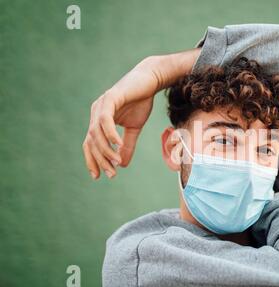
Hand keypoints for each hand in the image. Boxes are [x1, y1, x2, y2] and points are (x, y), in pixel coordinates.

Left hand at [82, 48, 200, 179]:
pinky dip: (110, 134)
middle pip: (91, 141)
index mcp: (99, 120)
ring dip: (106, 150)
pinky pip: (105, 120)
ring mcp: (101, 105)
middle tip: (111, 174)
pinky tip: (118, 145)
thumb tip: (121, 164)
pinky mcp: (110, 99)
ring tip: (116, 162)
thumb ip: (127, 145)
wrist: (150, 80)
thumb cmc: (141, 101)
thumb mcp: (134, 128)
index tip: (99, 176)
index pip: (90, 144)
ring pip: (96, 133)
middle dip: (100, 159)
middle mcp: (96, 112)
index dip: (93, 160)